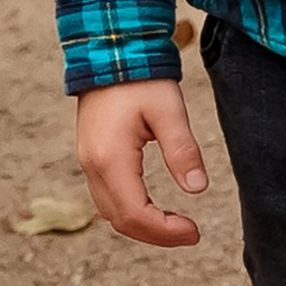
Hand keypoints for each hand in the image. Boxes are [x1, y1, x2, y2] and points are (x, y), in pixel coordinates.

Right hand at [75, 77, 210, 245]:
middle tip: (191, 234)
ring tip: (176, 226)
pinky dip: (130, 211)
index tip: (195, 231)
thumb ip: (182, 150)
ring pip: (111, 213)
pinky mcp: (91, 156)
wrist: (109, 50)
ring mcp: (88, 162)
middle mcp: (93, 166)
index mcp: (111, 158)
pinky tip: (155, 208)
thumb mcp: (169, 110)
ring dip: (142, 226)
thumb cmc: (141, 78)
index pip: (136, 213)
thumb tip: (197, 189)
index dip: (165, 231)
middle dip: (156, 235)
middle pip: (120, 220)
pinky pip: (106, 197)